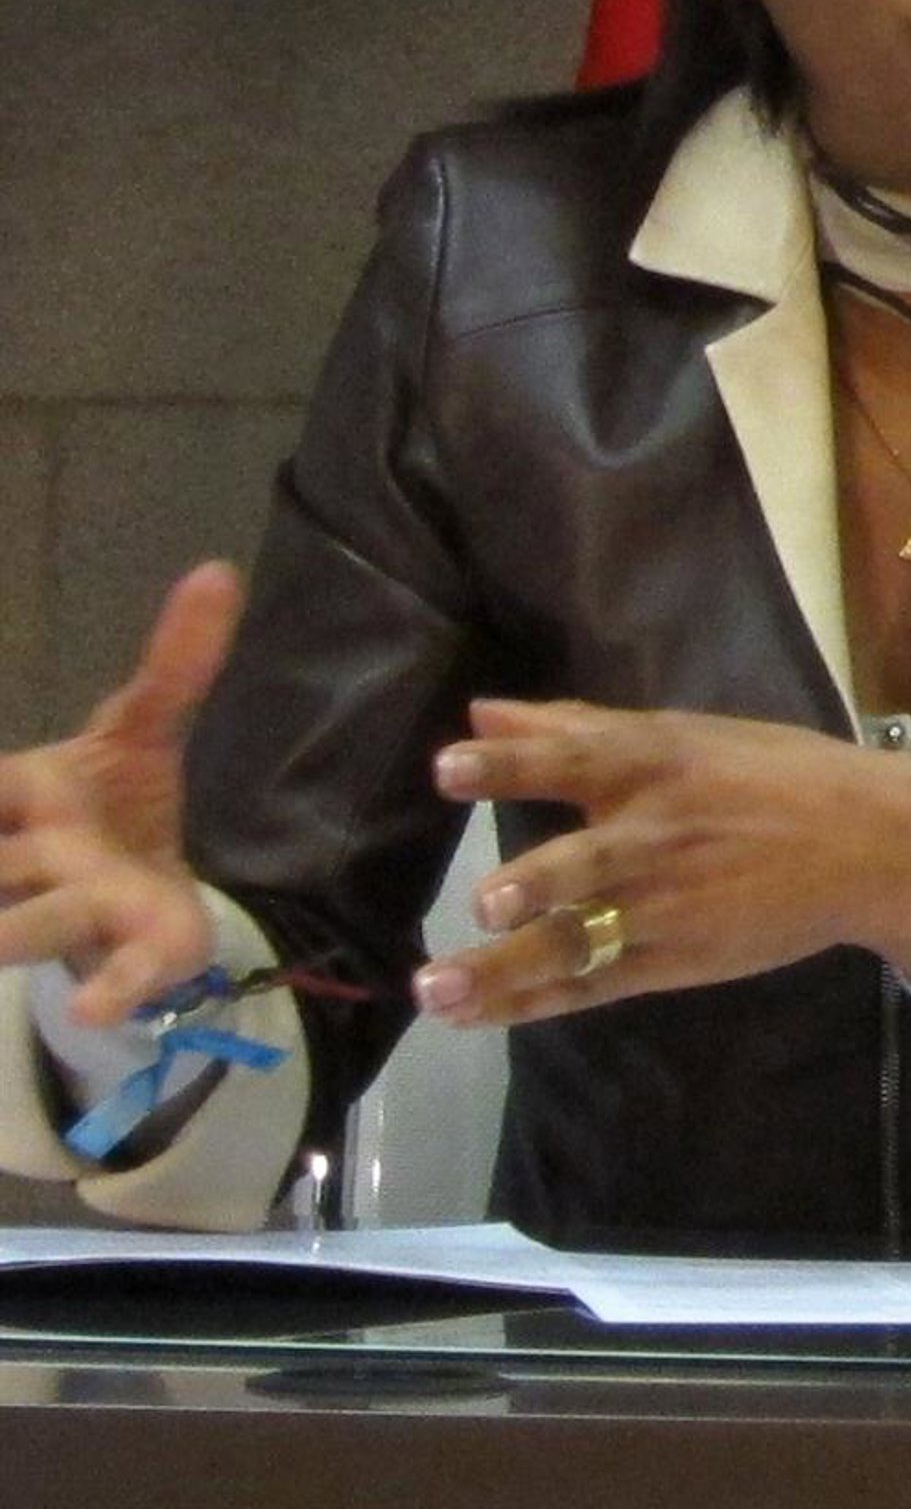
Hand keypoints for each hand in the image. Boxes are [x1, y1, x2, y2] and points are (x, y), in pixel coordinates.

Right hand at [0, 560, 242, 1024]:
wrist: (144, 892)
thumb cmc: (115, 807)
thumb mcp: (143, 727)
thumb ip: (174, 661)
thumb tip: (217, 570)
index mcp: (31, 795)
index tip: (1, 789)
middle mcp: (39, 857)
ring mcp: (80, 910)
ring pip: (31, 924)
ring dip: (10, 932)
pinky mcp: (134, 952)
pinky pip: (114, 979)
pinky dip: (109, 993)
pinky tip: (97, 1011)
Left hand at [413, 702, 910, 1026]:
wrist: (871, 847)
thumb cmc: (771, 775)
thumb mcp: (684, 733)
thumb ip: (576, 727)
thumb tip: (481, 712)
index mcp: (660, 762)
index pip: (577, 758)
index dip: (515, 764)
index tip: (449, 766)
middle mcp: (656, 836)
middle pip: (585, 863)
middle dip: (537, 884)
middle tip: (482, 906)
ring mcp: (664, 907)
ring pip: (577, 941)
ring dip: (504, 970)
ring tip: (436, 989)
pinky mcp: (672, 962)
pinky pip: (591, 985)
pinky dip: (532, 1001)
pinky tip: (475, 1015)